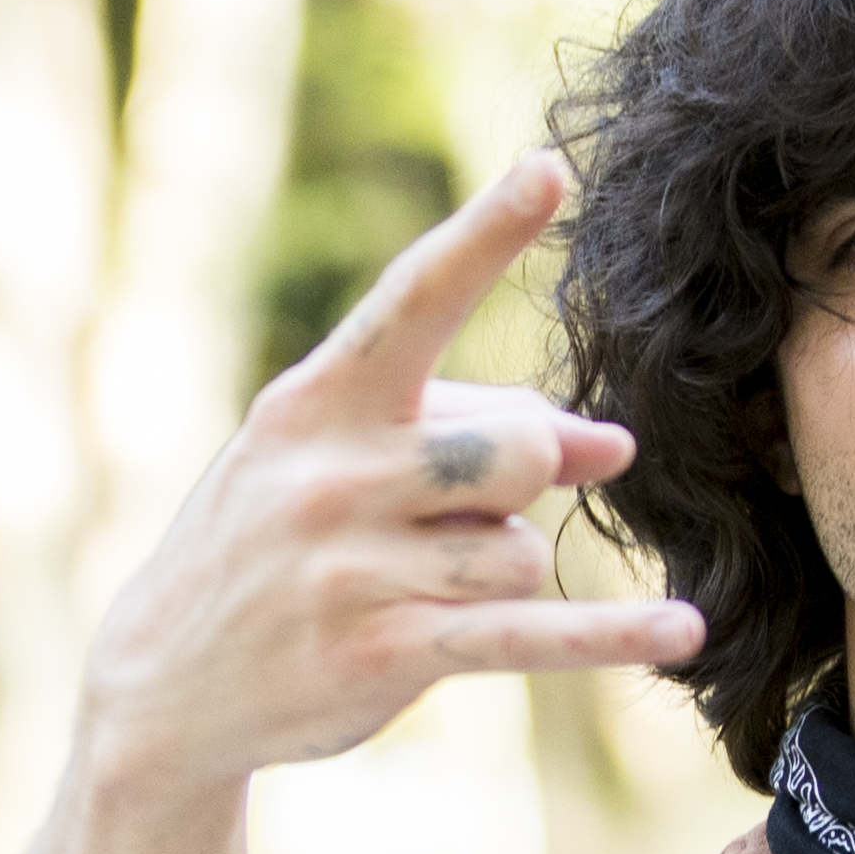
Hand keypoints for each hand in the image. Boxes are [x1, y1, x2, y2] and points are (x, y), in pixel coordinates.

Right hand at [78, 152, 700, 789]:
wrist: (170, 685)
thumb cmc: (280, 544)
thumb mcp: (351, 466)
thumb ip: (482, 436)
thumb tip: (619, 444)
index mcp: (317, 400)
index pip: (414, 299)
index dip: (485, 235)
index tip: (550, 168)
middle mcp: (329, 474)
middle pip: (516, 449)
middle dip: (524, 477)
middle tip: (464, 508)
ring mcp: (351, 569)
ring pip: (520, 550)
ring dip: (503, 571)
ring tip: (426, 585)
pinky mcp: (383, 653)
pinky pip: (528, 635)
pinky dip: (612, 636)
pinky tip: (684, 631)